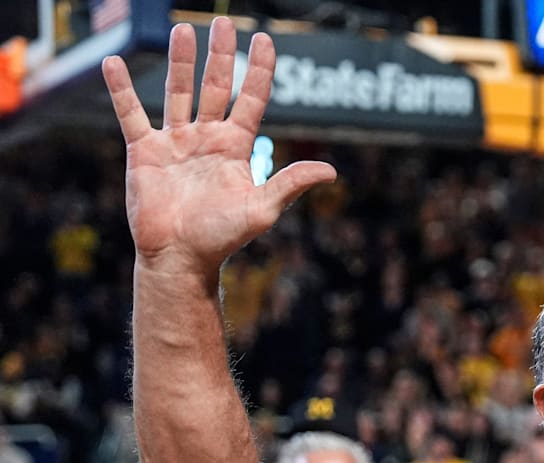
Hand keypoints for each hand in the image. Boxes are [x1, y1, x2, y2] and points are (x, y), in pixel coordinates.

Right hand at [101, 17, 335, 277]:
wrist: (181, 258)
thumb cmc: (223, 238)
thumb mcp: (262, 209)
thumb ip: (291, 183)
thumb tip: (331, 171)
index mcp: (236, 147)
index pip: (252, 99)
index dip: (259, 70)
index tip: (264, 39)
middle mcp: (207, 138)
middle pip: (216, 87)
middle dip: (221, 55)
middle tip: (224, 22)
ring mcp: (175, 142)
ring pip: (178, 92)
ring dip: (180, 61)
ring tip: (182, 30)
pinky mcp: (144, 152)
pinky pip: (130, 113)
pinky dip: (120, 90)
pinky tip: (113, 63)